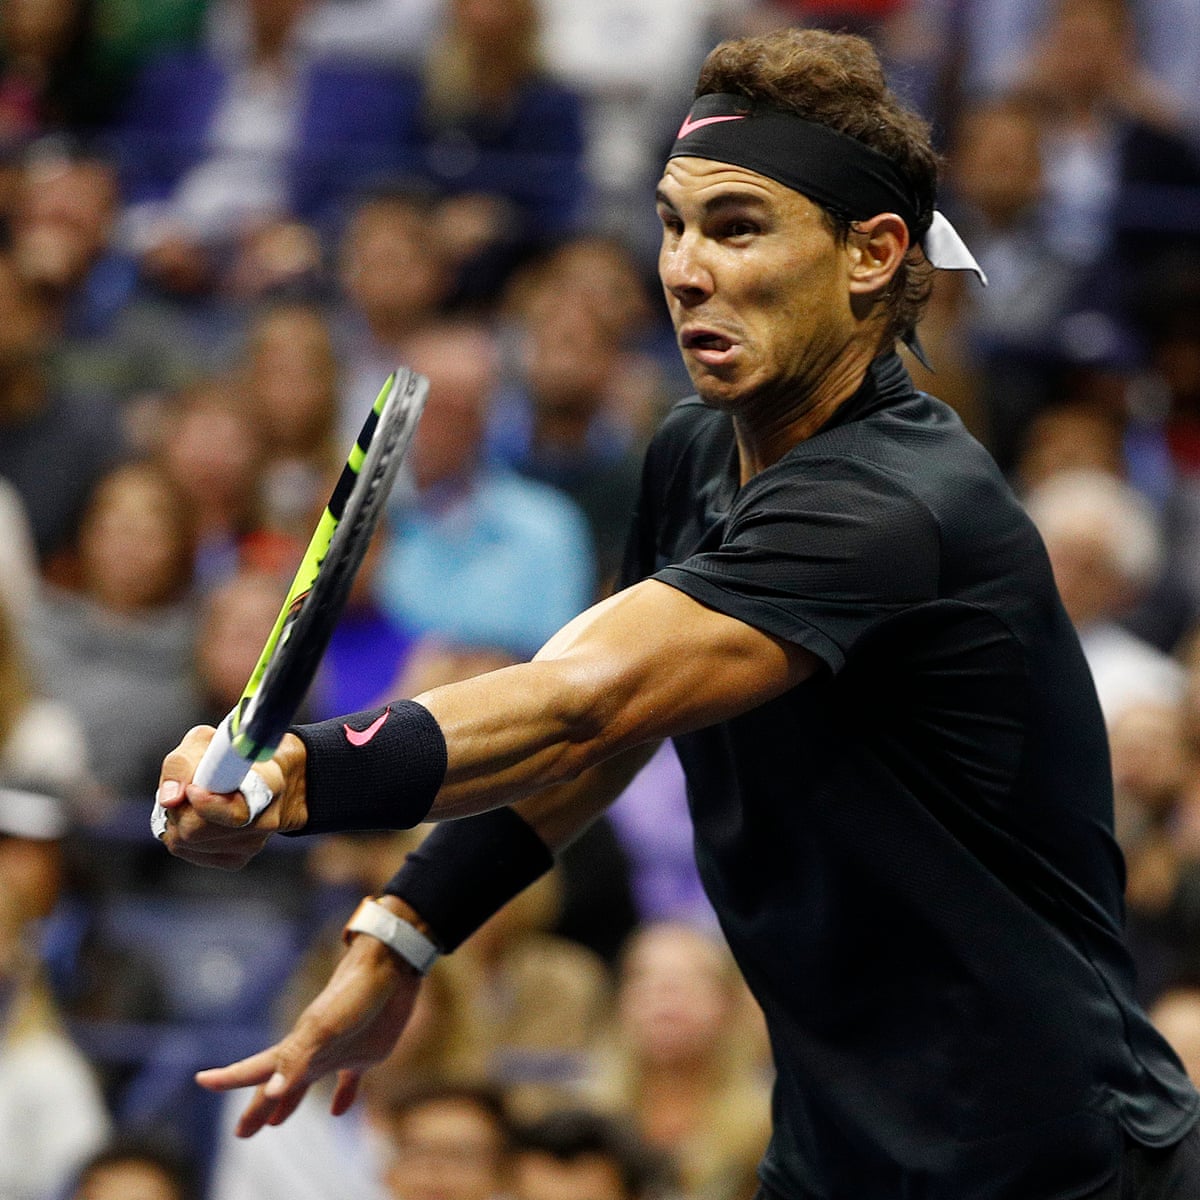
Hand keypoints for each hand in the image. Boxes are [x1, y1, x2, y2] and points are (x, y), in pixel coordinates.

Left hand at [156, 726, 307, 868]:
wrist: (262, 776)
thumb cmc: (230, 756)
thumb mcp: (204, 742)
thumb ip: (183, 763)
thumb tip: (170, 799)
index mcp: (268, 785)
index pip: (237, 812)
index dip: (207, 804)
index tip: (192, 790)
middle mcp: (265, 821)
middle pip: (196, 830)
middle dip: (178, 809)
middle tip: (185, 789)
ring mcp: (252, 845)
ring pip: (187, 842)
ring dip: (178, 819)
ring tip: (193, 800)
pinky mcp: (235, 860)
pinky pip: (188, 851)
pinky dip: (182, 833)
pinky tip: (197, 816)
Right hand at [195, 931, 421, 1135]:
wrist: (392, 967)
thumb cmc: (356, 995)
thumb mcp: (326, 1028)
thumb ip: (297, 1060)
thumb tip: (270, 1092)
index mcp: (298, 1046)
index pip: (256, 1068)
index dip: (229, 1078)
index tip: (202, 1080)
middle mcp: (313, 1051)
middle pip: (278, 1086)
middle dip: (259, 1108)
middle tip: (241, 1133)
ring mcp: (339, 1050)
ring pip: (306, 1083)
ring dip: (290, 1102)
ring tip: (276, 1123)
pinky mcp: (367, 1051)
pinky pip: (350, 1080)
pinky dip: (343, 1096)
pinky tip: (340, 1111)